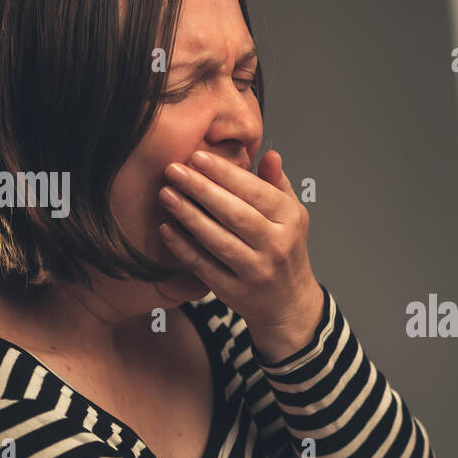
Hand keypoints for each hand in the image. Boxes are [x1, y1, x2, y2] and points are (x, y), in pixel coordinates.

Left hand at [157, 148, 323, 360]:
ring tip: (166, 194)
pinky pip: (204, 266)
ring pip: (217, 240)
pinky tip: (166, 229)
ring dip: (188, 215)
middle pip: (234, 214)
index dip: (225, 173)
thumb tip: (268, 153)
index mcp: (290, 220)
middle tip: (173, 169)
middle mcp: (276, 245)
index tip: (197, 157)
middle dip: (201, 189)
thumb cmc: (285, 249)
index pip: (256, 191)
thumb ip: (276, 183)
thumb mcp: (291, 214)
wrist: (288, 303)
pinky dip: (183, 247)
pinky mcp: (234, 291)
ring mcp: (255, 271)